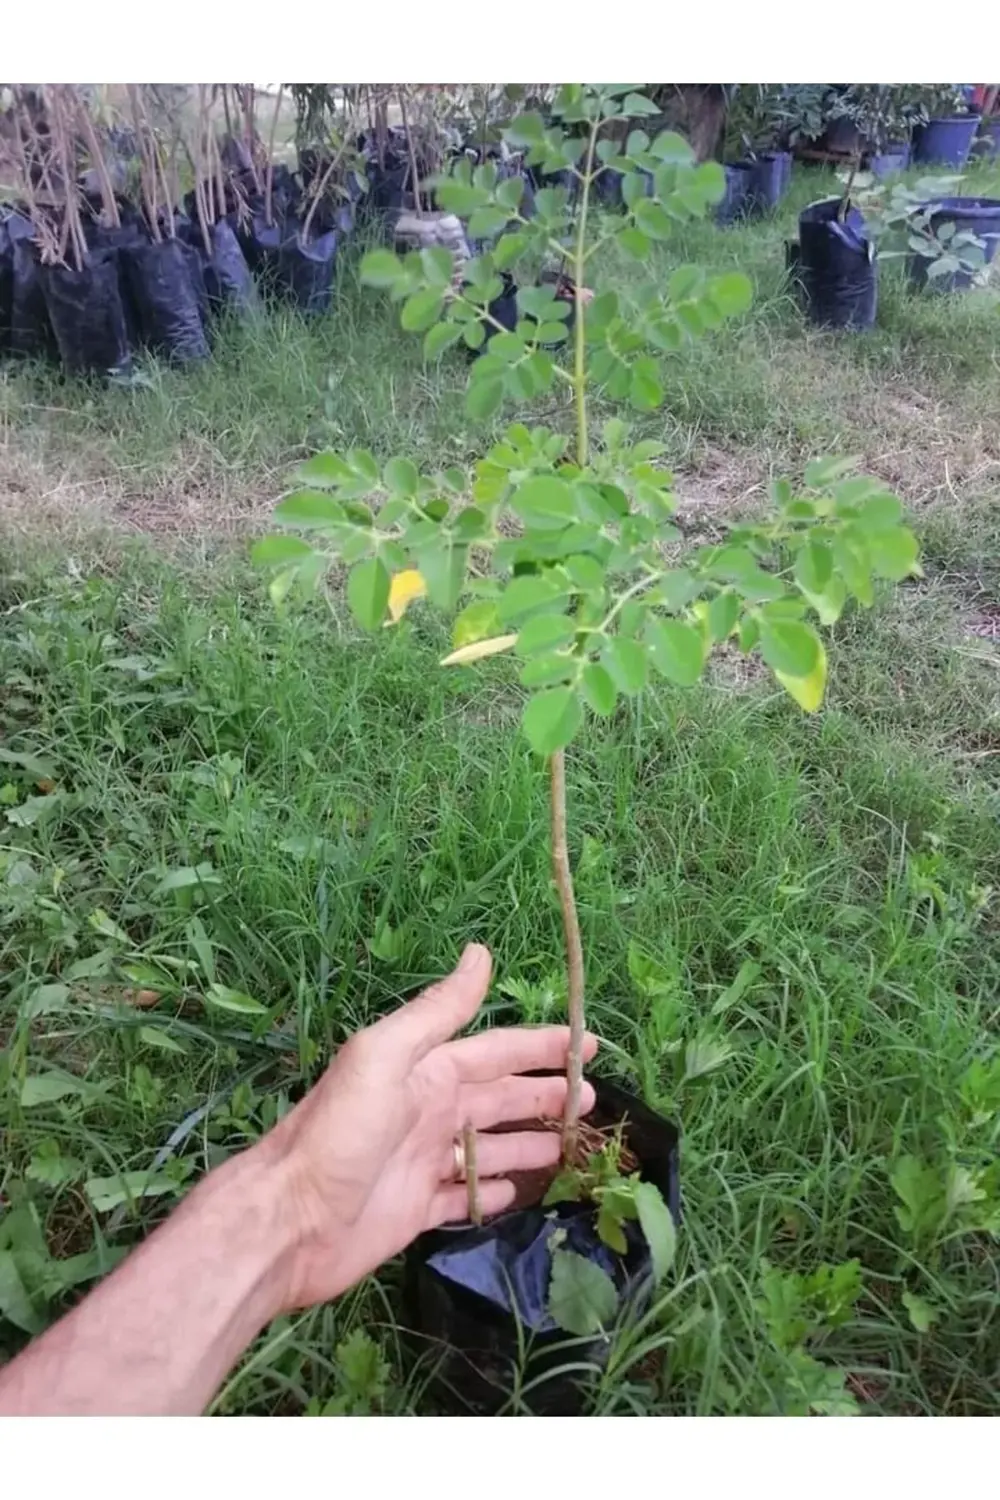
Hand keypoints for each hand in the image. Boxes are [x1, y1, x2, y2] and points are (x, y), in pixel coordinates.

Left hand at [262, 943, 596, 1309]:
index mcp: (425, 1072)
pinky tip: (526, 1191)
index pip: (497, 1052)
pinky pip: (469, 1195)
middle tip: (595, 1099)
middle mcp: (429, 1111)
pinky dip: (497, 1191)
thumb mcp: (384, 1057)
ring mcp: (423, 1162)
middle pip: (501, 1098)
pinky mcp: (418, 1209)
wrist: (287, 1221)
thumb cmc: (338, 1134)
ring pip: (491, 1146)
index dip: (541, 1047)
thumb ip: (436, 1011)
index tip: (588, 1045)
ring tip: (575, 1144)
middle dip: (546, 1094)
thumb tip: (480, 952)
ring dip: (531, 1142)